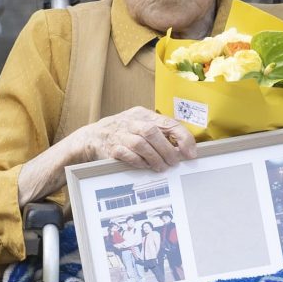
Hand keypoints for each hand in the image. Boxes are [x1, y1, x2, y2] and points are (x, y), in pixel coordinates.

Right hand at [70, 106, 199, 174]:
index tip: (190, 153)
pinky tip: (145, 166)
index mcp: (143, 114)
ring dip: (155, 158)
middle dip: (167, 150)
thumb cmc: (122, 132)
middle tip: (174, 162)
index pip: (168, 122)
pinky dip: (139, 162)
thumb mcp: (140, 124)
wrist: (92, 137)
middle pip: (153, 132)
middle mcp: (131, 122)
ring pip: (141, 144)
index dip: (182, 138)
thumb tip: (182, 148)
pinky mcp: (111, 148)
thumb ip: (159, 132)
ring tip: (161, 167)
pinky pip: (127, 155)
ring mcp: (120, 135)